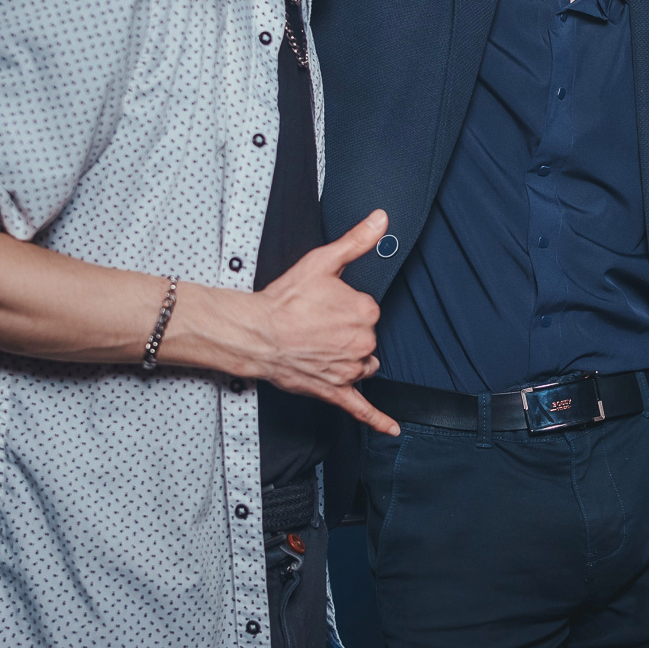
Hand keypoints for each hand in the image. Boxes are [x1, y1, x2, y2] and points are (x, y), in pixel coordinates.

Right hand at [230, 210, 398, 433]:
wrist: (255, 333)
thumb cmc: (285, 299)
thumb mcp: (323, 261)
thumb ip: (357, 240)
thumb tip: (381, 219)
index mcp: (365, 312)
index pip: (367, 309)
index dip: (344, 306)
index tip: (324, 304)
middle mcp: (362, 342)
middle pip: (365, 337)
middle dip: (345, 331)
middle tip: (315, 324)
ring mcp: (349, 370)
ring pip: (362, 364)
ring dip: (348, 357)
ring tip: (318, 346)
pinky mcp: (335, 390)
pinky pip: (361, 408)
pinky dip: (378, 419)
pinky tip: (392, 428)